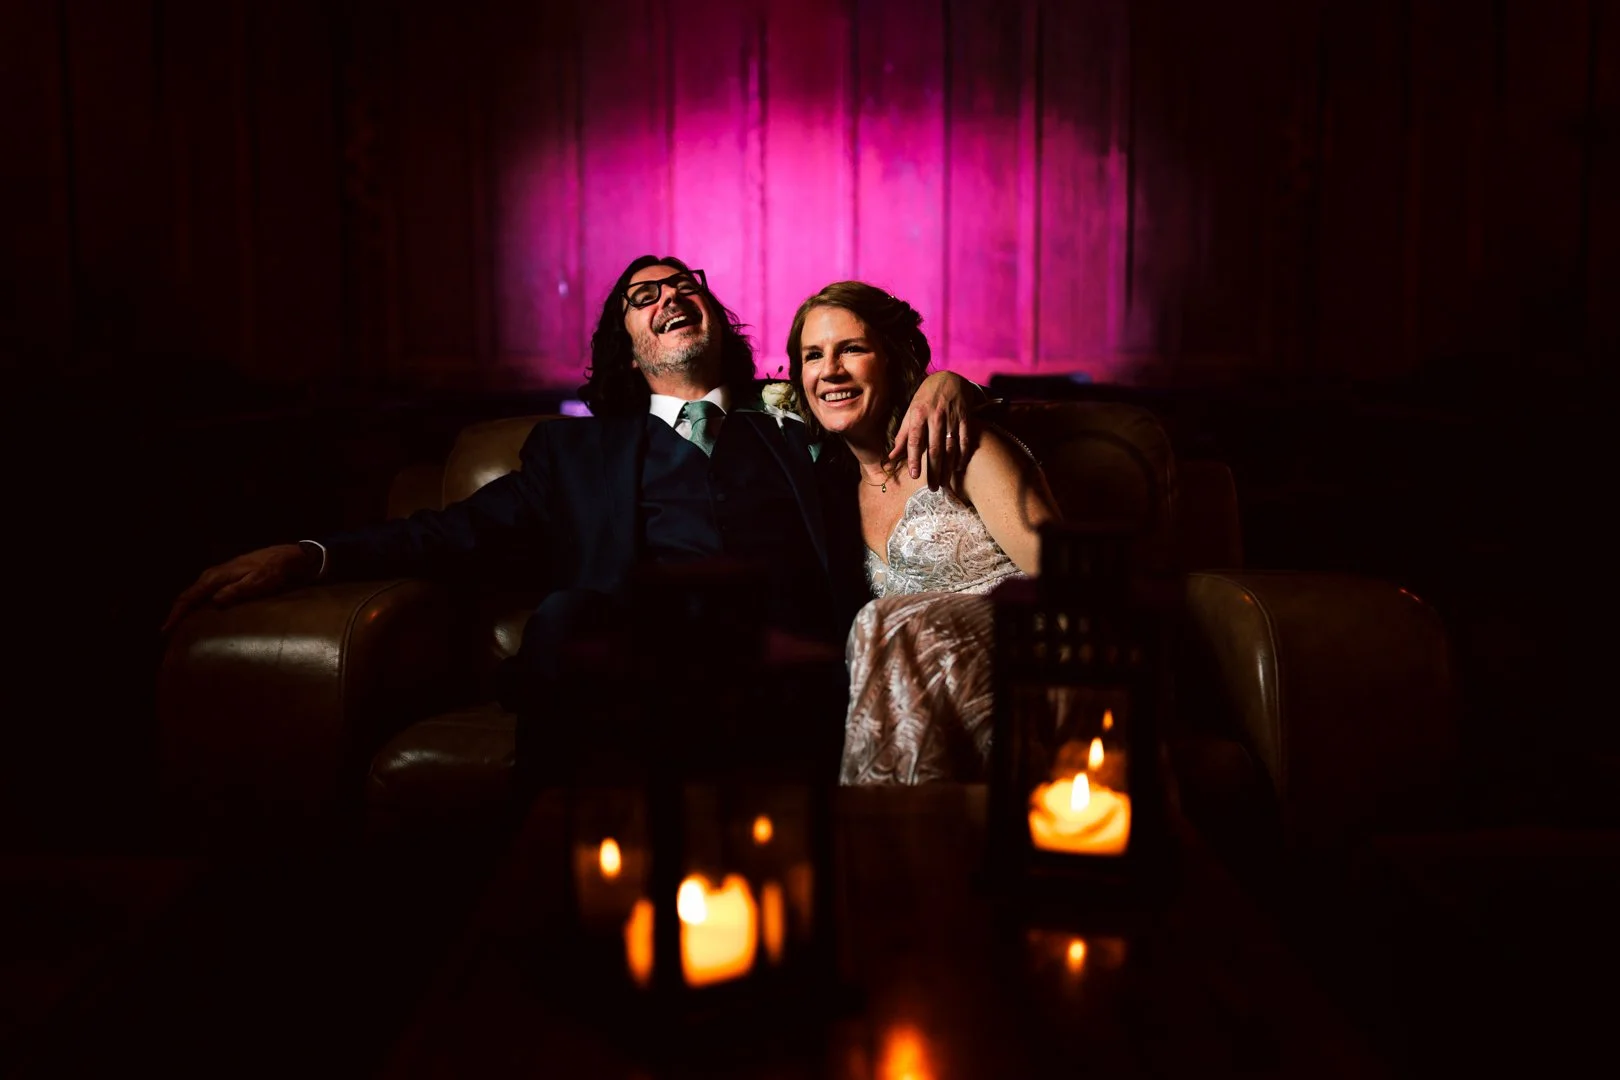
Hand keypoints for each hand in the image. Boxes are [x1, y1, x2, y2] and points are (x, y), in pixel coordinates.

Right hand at [161, 543, 320, 633]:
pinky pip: (203, 592)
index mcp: (216, 577)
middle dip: (176, 613)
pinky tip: (198, 613)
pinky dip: (196, 603)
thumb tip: (214, 601)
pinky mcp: (225, 577)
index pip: (189, 597)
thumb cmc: (272, 571)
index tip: (165, 630)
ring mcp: (218, 575)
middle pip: (187, 595)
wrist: (285, 556)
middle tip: (167, 633)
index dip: (176, 614)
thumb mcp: (257, 582)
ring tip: (178, 626)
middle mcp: (212, 575)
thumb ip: (236, 591)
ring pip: (195, 593)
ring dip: (185, 609)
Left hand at [887, 371, 984, 488]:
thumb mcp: (910, 413)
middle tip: (932, 488)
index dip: (914, 458)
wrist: (949, 378)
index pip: (915, 440)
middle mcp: (936, 416)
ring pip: (951, 447)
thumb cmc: (925, 399)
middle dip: (933, 470)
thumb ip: (902, 436)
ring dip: (947, 468)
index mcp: (919, 415)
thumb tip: (890, 458)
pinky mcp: (966, 418)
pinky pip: (965, 440)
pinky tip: (958, 468)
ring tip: (943, 483)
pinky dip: (962, 455)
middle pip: (935, 448)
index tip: (914, 475)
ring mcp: (952, 417)